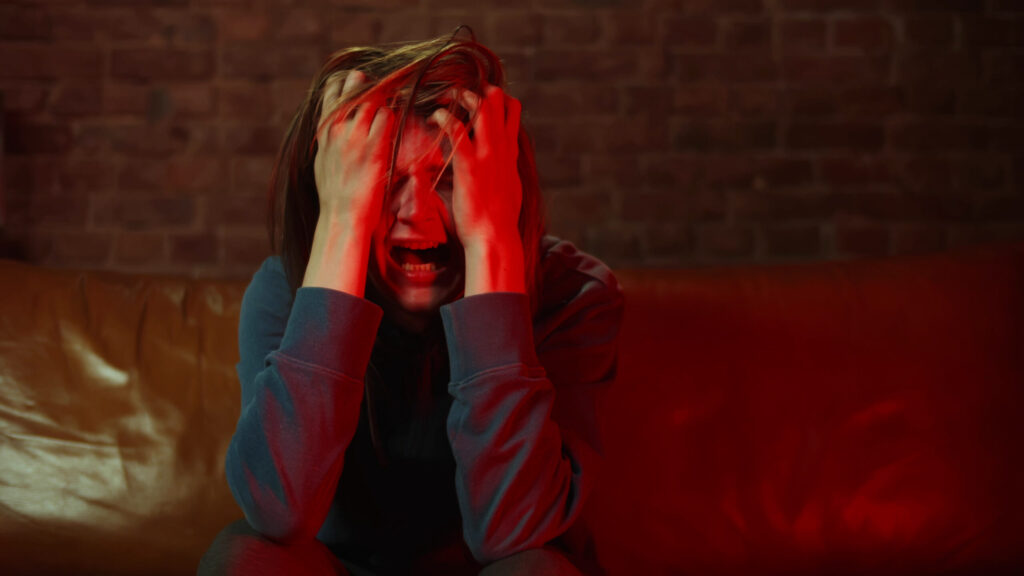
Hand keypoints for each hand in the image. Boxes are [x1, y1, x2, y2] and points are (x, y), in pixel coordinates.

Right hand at [313, 70, 395, 231]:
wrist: (341, 216)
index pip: (333, 90)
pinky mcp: (375, 148)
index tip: (358, 85)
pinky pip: (388, 116)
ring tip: (394, 106)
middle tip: (382, 91)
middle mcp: (338, 128)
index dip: (348, 82)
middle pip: (355, 86)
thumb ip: (329, 139)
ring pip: (374, 99)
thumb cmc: (334, 192)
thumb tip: (332, 129)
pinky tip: (398, 123)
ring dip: (386, 99)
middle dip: (369, 84)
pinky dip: (395, 115)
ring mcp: (357, 137)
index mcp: (324, 130)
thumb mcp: (323, 160)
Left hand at [428, 83, 522, 251]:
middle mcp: (501, 147)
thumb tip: (502, 166)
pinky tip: (434, 118)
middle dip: (476, 88)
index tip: (476, 99)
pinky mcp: (469, 165)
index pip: (512, 108)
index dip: (495, 96)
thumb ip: (506, 170)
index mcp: (510, 152)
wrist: (495, 237)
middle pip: (497, 99)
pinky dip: (443, 116)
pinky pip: (455, 129)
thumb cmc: (499, 220)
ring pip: (480, 105)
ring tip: (442, 98)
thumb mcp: (511, 188)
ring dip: (459, 95)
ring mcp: (487, 154)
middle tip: (455, 94)